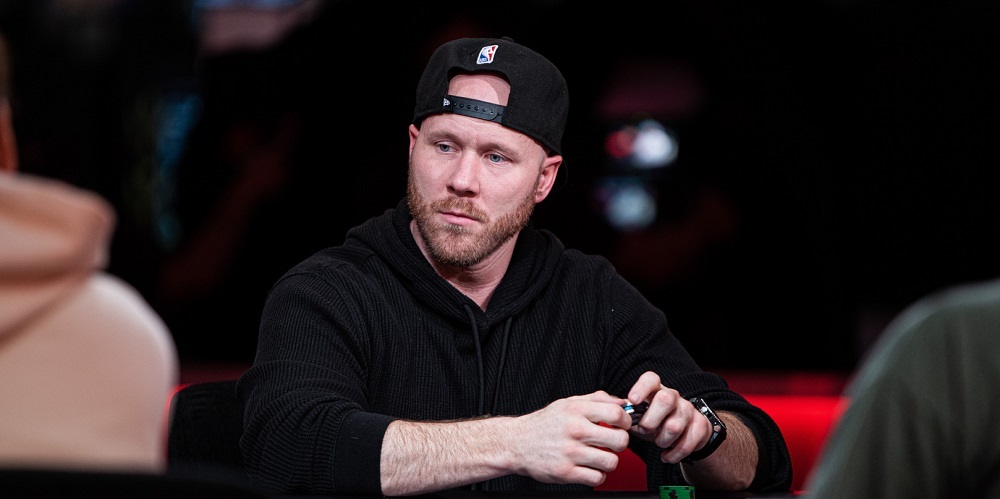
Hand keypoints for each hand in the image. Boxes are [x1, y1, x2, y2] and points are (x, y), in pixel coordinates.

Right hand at [510, 391, 632, 485]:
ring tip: (599, 456)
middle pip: (620, 440)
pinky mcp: (565, 472)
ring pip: (611, 462)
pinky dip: (597, 475)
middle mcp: (574, 430)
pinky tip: (589, 467)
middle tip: (612, 442)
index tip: (622, 425)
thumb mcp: (568, 403)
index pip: (617, 414)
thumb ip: (597, 400)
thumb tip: (623, 403)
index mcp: (576, 410)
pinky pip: (597, 478)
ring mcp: (570, 453)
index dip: (626, 421)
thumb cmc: (545, 423)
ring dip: (609, 461)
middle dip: (621, 443)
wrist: (517, 442)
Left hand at [625, 371, 713, 463]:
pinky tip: (666, 456)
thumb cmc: (654, 422)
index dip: (641, 388)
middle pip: (666, 399)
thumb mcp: (638, 415)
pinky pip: (686, 444)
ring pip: (674, 426)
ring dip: (661, 441)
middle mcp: (674, 396)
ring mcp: (688, 410)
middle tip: (645, 430)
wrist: (685, 433)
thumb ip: (623, 411)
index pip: (651, 379)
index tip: (632, 400)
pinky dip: (673, 455)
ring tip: (658, 443)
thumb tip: (605, 407)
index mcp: (656, 390)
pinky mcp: (700, 426)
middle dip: (651, 421)